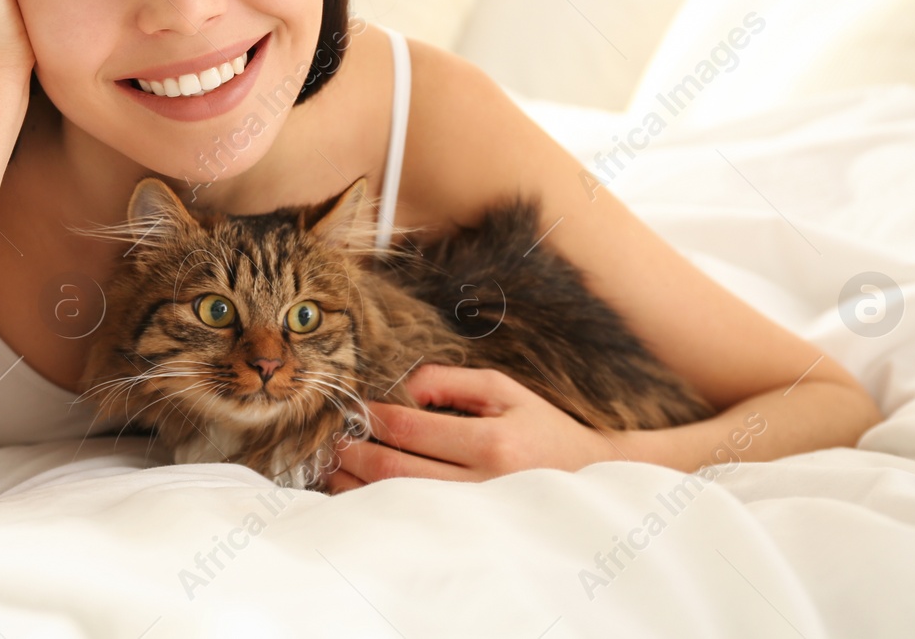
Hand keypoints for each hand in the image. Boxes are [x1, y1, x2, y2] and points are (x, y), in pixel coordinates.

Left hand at [327, 364, 623, 492]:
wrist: (587, 477)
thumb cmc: (540, 427)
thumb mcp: (503, 391)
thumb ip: (449, 382)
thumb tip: (399, 384)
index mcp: (491, 443)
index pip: (412, 428)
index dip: (372, 417)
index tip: (348, 407)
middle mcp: (483, 483)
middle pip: (397, 470)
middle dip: (355, 453)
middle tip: (327, 439)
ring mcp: (476, 515)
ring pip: (399, 502)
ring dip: (357, 485)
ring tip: (331, 466)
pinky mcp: (471, 533)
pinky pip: (413, 520)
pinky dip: (379, 506)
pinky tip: (358, 493)